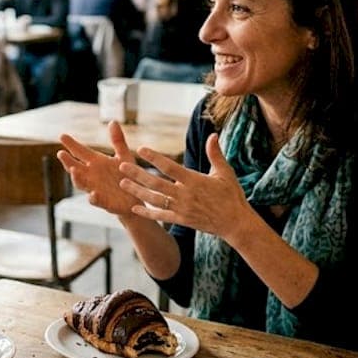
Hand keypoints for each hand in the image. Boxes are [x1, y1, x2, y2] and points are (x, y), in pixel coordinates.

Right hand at [57, 122, 143, 218]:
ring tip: (74, 170)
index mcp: (97, 163)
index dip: (71, 144)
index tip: (62, 135)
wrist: (137, 198)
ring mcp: (97, 189)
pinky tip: (92, 194)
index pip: (80, 152)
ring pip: (82, 184)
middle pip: (76, 167)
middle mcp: (93, 176)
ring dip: (77, 178)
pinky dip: (93, 198)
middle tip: (61, 153)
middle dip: (68, 161)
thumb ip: (117, 140)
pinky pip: (97, 201)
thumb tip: (113, 121)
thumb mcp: (124, 156)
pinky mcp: (106, 203)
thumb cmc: (128, 177)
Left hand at [119, 133, 251, 243]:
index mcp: (195, 180)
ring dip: (137, 191)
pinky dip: (147, 213)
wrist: (236, 223)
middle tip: (121, 165)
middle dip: (137, 174)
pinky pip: (161, 216)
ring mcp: (182, 209)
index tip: (141, 149)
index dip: (154, 158)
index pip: (170, 167)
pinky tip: (134, 208)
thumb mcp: (225, 173)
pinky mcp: (182, 221)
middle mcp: (185, 195)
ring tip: (122, 183)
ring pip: (154, 199)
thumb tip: (213, 135)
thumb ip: (215, 154)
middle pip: (156, 183)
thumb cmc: (232, 196)